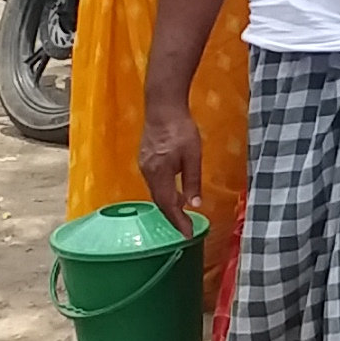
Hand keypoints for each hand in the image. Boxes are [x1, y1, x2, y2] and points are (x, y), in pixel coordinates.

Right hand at [137, 98, 201, 226]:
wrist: (162, 105)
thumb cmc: (181, 129)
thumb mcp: (193, 156)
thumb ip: (193, 182)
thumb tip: (195, 205)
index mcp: (159, 174)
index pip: (168, 205)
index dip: (178, 222)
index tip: (188, 234)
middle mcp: (148, 172)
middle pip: (159, 201)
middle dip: (172, 216)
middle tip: (186, 227)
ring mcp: (144, 164)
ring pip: (156, 191)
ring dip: (168, 203)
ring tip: (182, 211)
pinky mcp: (145, 157)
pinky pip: (154, 181)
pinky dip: (164, 191)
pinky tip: (174, 190)